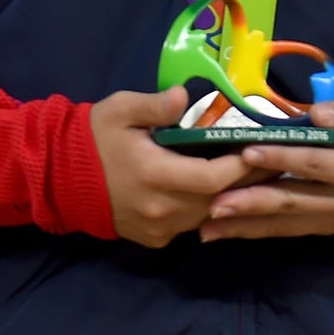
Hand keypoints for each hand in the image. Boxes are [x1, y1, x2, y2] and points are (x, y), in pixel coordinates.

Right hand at [90, 87, 274, 247]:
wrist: (59, 178)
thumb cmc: (94, 138)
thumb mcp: (120, 110)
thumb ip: (155, 105)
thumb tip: (184, 96)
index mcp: (155, 175)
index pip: (214, 178)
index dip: (244, 166)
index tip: (264, 148)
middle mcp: (161, 208)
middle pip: (219, 200)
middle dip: (249, 181)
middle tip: (274, 159)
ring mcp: (157, 228)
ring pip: (209, 215)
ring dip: (232, 196)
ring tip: (256, 173)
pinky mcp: (153, 238)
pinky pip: (191, 225)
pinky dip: (209, 209)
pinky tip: (223, 191)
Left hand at [199, 97, 333, 241]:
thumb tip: (315, 114)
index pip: (313, 164)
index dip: (280, 159)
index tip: (246, 153)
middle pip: (293, 202)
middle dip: (250, 203)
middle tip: (213, 204)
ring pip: (285, 224)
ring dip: (245, 226)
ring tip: (209, 227)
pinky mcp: (326, 229)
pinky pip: (288, 231)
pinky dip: (257, 232)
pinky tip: (228, 232)